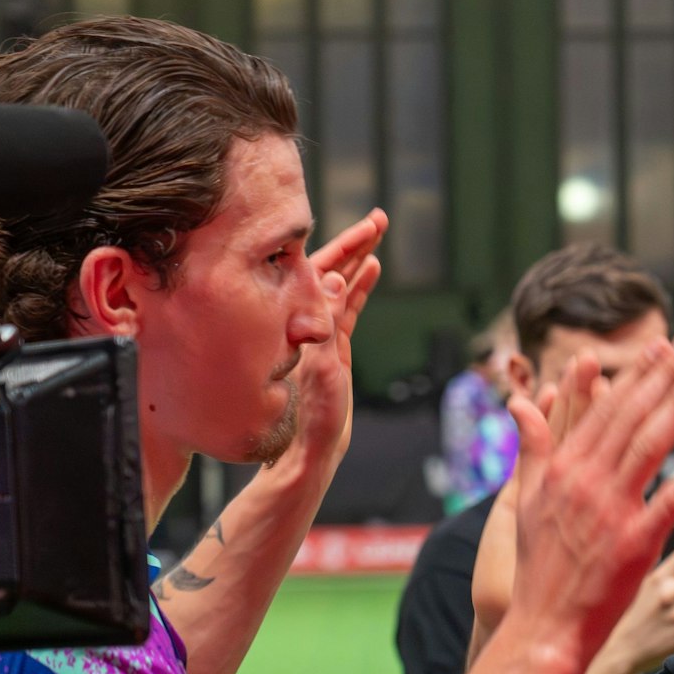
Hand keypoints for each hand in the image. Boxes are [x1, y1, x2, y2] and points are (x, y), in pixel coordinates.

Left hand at [286, 208, 386, 473]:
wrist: (304, 454)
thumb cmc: (304, 422)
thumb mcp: (318, 372)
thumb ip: (325, 325)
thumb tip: (334, 279)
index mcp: (292, 322)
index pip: (320, 272)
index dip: (345, 247)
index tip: (367, 227)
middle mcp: (300, 321)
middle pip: (330, 271)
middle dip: (355, 244)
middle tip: (381, 219)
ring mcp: (316, 333)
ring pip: (340, 286)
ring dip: (359, 260)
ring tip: (378, 235)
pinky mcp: (330, 347)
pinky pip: (346, 309)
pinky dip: (360, 288)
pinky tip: (372, 269)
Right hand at [495, 335, 673, 667]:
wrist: (544, 627)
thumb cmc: (538, 568)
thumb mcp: (524, 503)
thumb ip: (531, 450)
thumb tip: (520, 403)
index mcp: (562, 470)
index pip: (605, 411)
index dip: (636, 377)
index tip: (661, 348)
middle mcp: (585, 483)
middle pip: (630, 418)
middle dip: (662, 376)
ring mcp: (610, 512)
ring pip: (650, 446)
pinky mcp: (635, 544)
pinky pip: (671, 501)